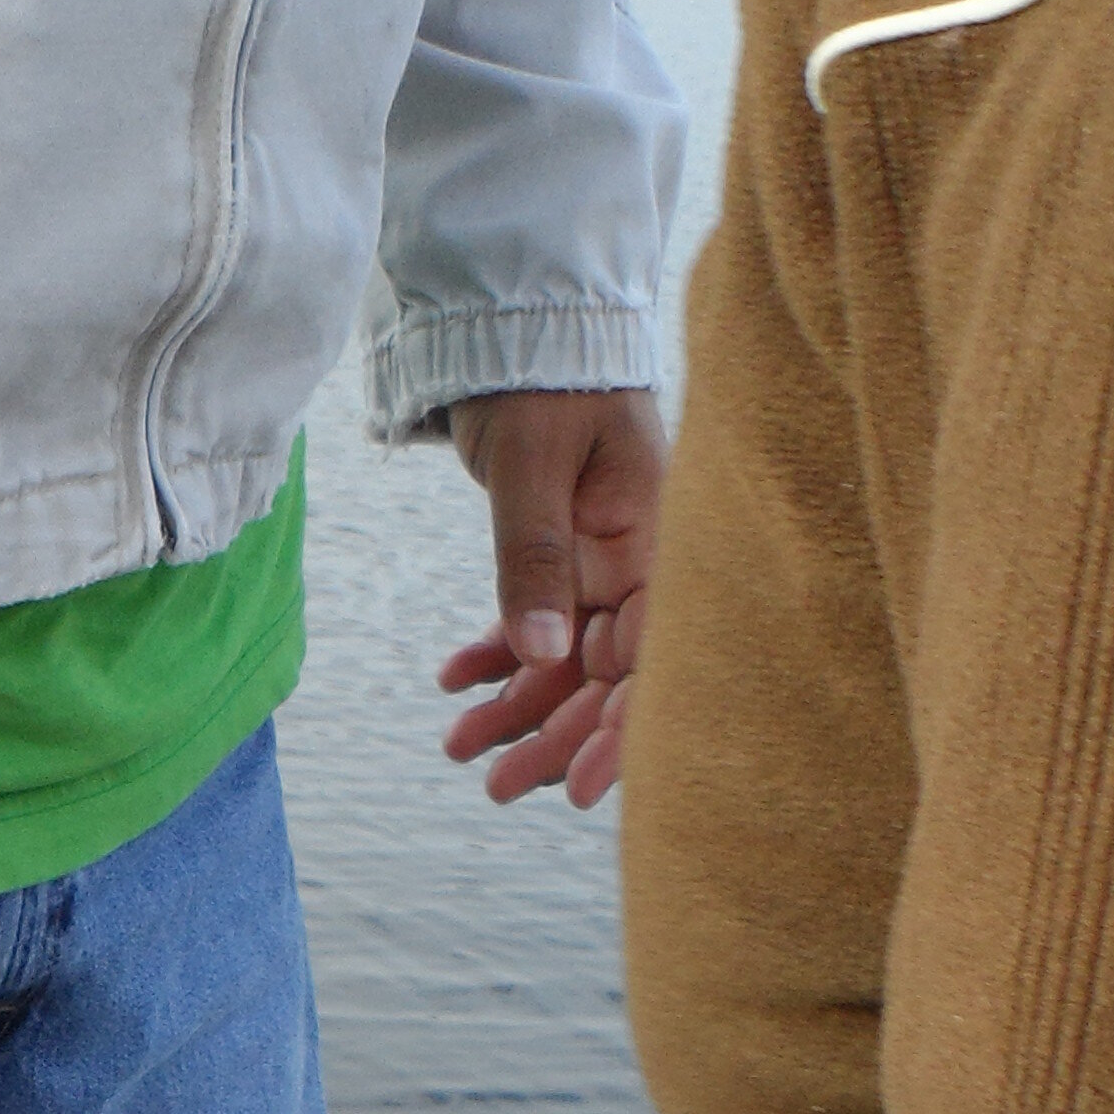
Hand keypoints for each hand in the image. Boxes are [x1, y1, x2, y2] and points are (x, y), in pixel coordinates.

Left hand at [436, 384, 666, 808]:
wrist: (518, 326)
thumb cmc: (542, 381)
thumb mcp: (536, 467)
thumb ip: (536, 558)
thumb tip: (541, 657)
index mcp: (659, 542)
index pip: (651, 660)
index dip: (619, 730)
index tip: (576, 787)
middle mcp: (639, 563)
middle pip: (606, 675)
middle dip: (553, 735)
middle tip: (493, 785)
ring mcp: (604, 564)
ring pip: (566, 661)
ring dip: (516, 709)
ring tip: (458, 749)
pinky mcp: (566, 557)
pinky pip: (537, 624)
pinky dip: (498, 658)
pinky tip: (454, 684)